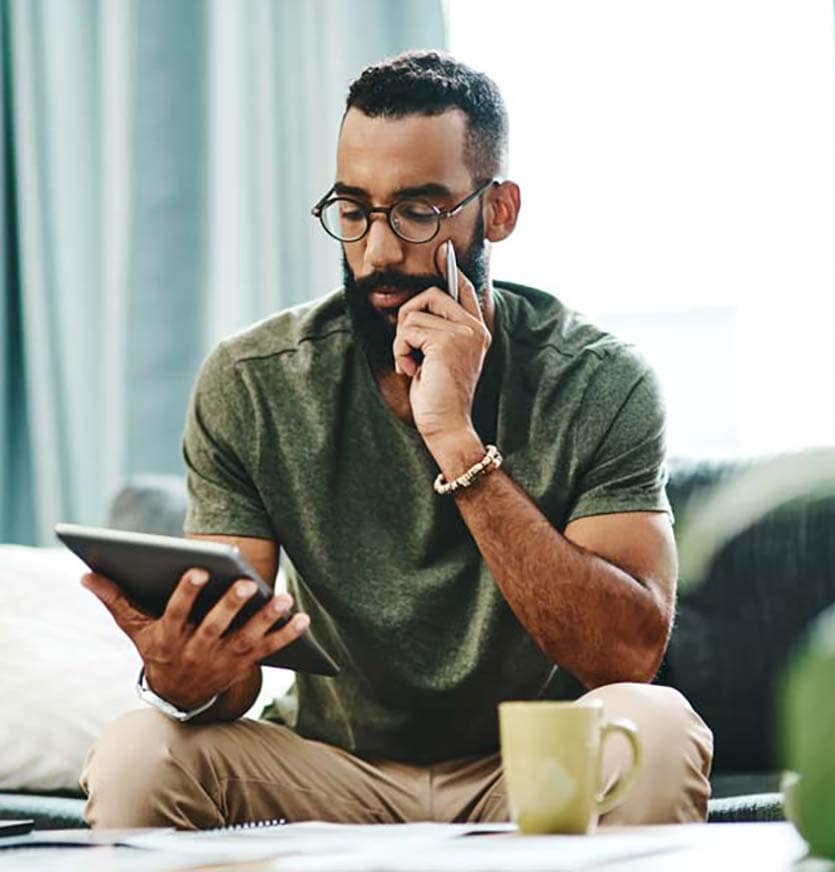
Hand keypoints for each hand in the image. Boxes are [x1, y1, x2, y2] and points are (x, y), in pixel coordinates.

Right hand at [81, 569, 309, 710]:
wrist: (179, 698)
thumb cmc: (158, 649)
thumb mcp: (136, 629)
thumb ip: (115, 600)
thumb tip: (86, 574)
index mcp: (169, 638)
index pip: (176, 613)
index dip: (186, 593)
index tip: (197, 569)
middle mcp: (197, 650)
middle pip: (215, 626)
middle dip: (231, 605)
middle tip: (247, 583)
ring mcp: (224, 659)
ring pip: (247, 638)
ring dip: (266, 619)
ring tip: (283, 597)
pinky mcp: (246, 664)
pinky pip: (270, 649)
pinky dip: (287, 635)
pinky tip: (303, 617)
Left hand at [392, 243, 490, 446]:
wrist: (446, 426)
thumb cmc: (437, 397)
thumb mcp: (436, 358)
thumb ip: (434, 331)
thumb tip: (414, 304)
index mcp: (476, 331)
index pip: (464, 288)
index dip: (451, 269)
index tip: (442, 251)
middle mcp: (474, 328)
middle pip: (430, 294)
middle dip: (408, 319)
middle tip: (410, 350)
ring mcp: (463, 333)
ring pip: (413, 315)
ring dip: (402, 342)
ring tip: (414, 365)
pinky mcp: (446, 342)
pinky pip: (407, 330)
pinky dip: (400, 352)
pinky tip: (413, 371)